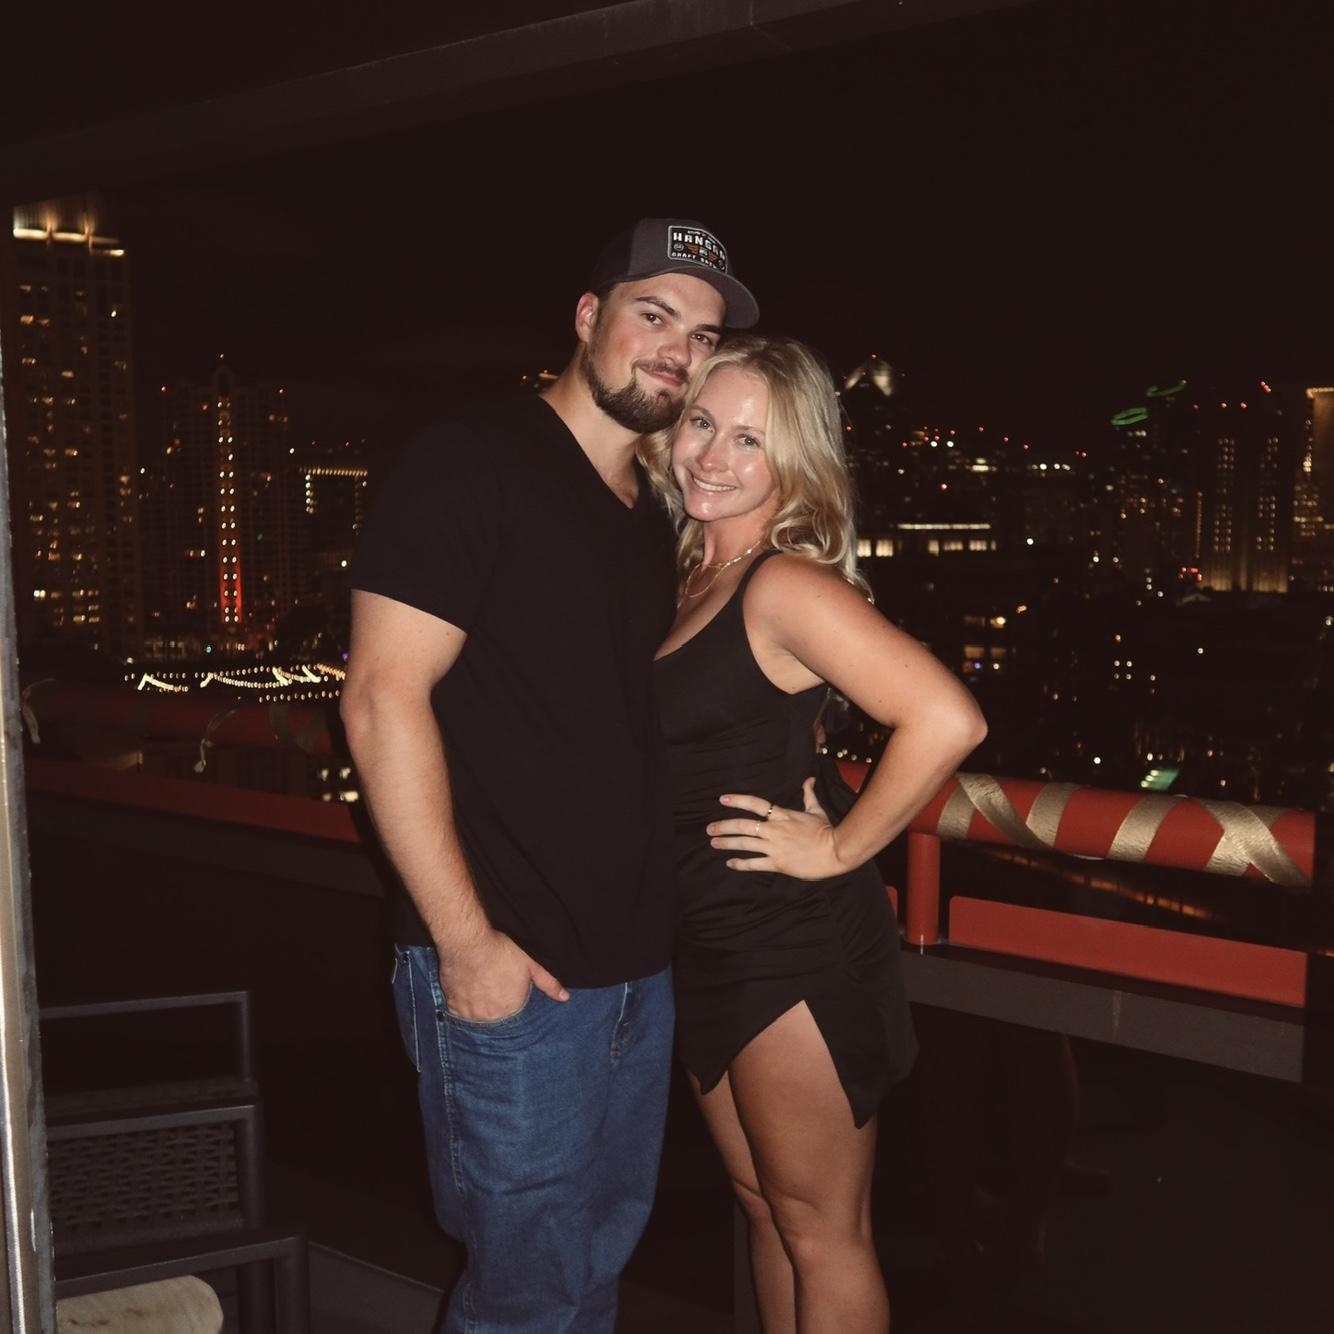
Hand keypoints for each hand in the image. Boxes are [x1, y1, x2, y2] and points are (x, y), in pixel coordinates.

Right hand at [436, 929, 568, 1020]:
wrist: (468, 944)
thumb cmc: (500, 952)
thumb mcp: (530, 965)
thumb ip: (549, 984)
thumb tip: (565, 997)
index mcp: (511, 1010)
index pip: (516, 1018)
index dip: (514, 1005)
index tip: (509, 994)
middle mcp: (491, 1017)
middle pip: (497, 1019)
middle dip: (498, 1010)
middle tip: (494, 991)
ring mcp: (471, 1015)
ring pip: (478, 1019)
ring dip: (481, 1010)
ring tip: (482, 992)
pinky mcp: (454, 1008)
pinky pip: (461, 1016)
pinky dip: (465, 1009)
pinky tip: (468, 995)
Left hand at [707, 778, 844, 880]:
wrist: (836, 852)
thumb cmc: (827, 831)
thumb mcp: (817, 810)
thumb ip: (808, 795)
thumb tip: (808, 780)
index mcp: (782, 815)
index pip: (756, 804)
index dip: (738, 800)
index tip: (722, 799)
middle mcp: (775, 830)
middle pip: (744, 825)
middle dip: (724, 825)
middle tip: (709, 828)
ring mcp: (775, 847)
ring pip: (746, 844)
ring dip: (727, 843)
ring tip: (713, 842)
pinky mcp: (778, 864)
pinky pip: (755, 864)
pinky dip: (741, 864)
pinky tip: (730, 863)